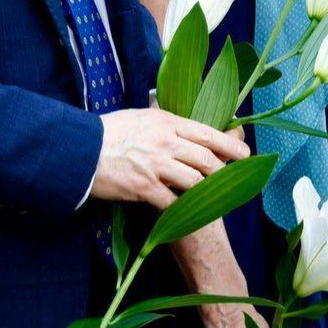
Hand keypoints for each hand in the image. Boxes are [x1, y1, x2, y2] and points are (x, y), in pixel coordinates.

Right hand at [91, 108, 248, 208]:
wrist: (83, 149)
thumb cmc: (110, 131)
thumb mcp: (141, 116)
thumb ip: (165, 122)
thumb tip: (185, 127)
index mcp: (166, 122)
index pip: (207, 133)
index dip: (230, 145)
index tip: (244, 153)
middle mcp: (166, 142)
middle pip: (207, 159)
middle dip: (223, 172)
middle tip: (230, 179)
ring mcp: (157, 166)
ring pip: (195, 181)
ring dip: (204, 191)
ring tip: (209, 197)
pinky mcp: (146, 188)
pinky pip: (174, 202)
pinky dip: (182, 209)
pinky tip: (185, 211)